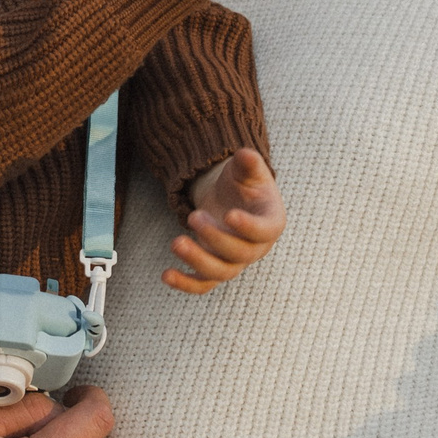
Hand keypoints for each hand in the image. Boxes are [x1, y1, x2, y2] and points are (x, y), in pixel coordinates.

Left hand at [166, 149, 284, 293]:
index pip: (265, 230)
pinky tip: (166, 275)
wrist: (228, 197)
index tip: (229, 215)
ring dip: (198, 261)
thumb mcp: (247, 169)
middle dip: (215, 238)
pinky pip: (203, 284)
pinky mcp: (214, 269)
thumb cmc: (242, 183)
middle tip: (194, 216)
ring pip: (221, 272)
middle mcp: (256, 247)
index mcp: (271, 222)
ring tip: (176, 243)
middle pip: (240, 254)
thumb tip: (245, 154)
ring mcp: (235, 262)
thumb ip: (248, 162)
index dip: (249, 227)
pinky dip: (186, 283)